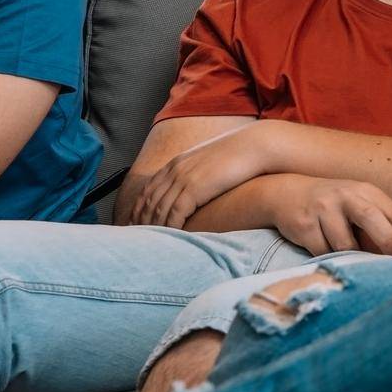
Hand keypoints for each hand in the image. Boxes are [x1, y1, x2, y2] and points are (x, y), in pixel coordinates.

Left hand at [133, 121, 280, 227]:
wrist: (254, 146)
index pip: (148, 189)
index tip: (136, 223)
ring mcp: (183, 178)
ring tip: (152, 244)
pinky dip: (170, 227)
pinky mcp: (194, 189)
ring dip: (153, 228)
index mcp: (176, 163)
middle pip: (148, 201)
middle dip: (140, 221)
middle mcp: (175, 170)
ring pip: (158, 209)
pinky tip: (171, 238)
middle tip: (137, 239)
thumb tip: (197, 186)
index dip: (139, 208)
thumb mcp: (210, 161)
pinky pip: (175, 213)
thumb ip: (198, 172)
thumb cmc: (238, 155)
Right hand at [268, 175, 391, 255]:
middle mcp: (345, 196)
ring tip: (351, 255)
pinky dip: (329, 257)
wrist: (286, 194)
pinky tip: (327, 251)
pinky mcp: (304, 225)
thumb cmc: (332, 205)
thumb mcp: (357, 203)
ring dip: (352, 256)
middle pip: (373, 220)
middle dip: (388, 243)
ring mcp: (323, 209)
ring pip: (346, 244)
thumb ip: (378, 221)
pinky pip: (323, 252)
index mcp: (365, 190)